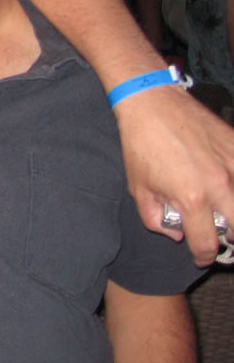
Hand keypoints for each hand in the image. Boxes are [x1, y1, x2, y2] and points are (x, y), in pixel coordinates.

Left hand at [114, 85, 233, 264]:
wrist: (153, 104)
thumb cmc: (141, 145)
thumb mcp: (139, 188)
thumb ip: (156, 218)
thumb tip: (178, 233)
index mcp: (192, 197)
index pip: (206, 242)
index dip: (203, 256)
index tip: (201, 257)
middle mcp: (220, 184)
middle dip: (229, 238)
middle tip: (218, 236)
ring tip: (225, 214)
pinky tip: (228, 187)